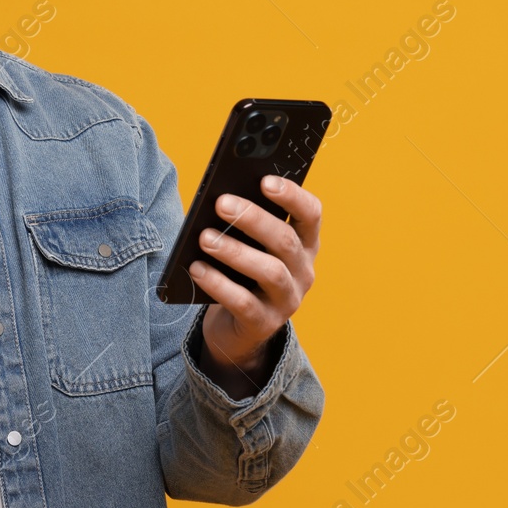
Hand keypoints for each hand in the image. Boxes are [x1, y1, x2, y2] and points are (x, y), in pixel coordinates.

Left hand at [188, 176, 320, 386]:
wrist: (236, 327)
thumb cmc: (241, 273)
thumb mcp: (249, 246)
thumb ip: (243, 224)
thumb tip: (220, 200)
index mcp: (304, 244)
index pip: (311, 214)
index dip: (292, 195)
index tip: (265, 180)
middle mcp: (303, 271)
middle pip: (285, 240)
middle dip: (252, 219)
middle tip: (221, 203)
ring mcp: (287, 300)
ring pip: (269, 271)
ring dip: (234, 251)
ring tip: (204, 237)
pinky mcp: (264, 323)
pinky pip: (243, 302)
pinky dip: (218, 284)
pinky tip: (196, 269)